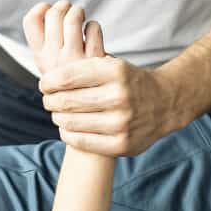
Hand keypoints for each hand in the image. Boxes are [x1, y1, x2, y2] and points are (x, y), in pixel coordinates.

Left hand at [26, 4, 181, 156]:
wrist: (166, 104)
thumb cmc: (129, 83)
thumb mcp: (112, 65)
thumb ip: (83, 68)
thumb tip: (46, 81)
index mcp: (116, 72)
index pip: (67, 77)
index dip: (48, 82)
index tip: (44, 84)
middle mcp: (119, 97)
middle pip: (66, 101)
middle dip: (50, 101)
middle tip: (48, 100)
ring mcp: (121, 123)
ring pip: (70, 122)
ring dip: (57, 117)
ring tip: (57, 113)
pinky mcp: (121, 144)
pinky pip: (80, 141)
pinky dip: (67, 134)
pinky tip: (67, 127)